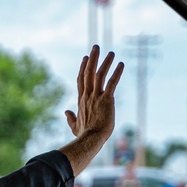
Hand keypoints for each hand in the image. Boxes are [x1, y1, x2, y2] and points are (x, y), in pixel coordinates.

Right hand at [59, 46, 123, 175]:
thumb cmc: (83, 136)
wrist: (90, 140)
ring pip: (100, 75)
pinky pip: (112, 83)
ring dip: (105, 62)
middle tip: (96, 46)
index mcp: (82, 100)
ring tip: (111, 53)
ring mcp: (96, 97)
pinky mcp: (106, 100)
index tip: (85, 57)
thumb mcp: (74, 126)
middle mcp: (88, 96)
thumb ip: (70, 118)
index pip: (81, 80)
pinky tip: (121, 64)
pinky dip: (117, 73)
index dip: (83, 67)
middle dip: (93, 59)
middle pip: (89, 72)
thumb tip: (66, 112)